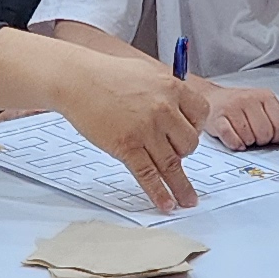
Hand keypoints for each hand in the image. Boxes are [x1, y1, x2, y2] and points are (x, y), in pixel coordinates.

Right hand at [55, 50, 214, 209]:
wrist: (77, 80)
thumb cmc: (106, 75)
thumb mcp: (147, 74)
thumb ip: (166, 92)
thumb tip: (179, 112)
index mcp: (171, 88)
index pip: (201, 114)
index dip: (196, 127)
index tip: (190, 134)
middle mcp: (163, 109)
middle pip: (190, 142)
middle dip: (183, 151)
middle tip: (172, 153)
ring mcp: (146, 130)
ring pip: (172, 164)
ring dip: (181, 185)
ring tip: (186, 200)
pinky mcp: (127, 146)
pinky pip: (148, 175)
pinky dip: (159, 193)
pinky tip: (166, 204)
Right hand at [204, 82, 278, 147]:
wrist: (212, 99)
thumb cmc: (241, 107)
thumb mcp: (265, 109)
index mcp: (265, 96)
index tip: (273, 138)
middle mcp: (249, 99)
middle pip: (265, 132)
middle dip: (262, 141)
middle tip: (257, 137)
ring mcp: (232, 108)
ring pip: (249, 137)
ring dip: (248, 142)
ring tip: (245, 136)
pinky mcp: (217, 119)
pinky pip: (231, 138)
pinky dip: (236, 144)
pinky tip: (237, 142)